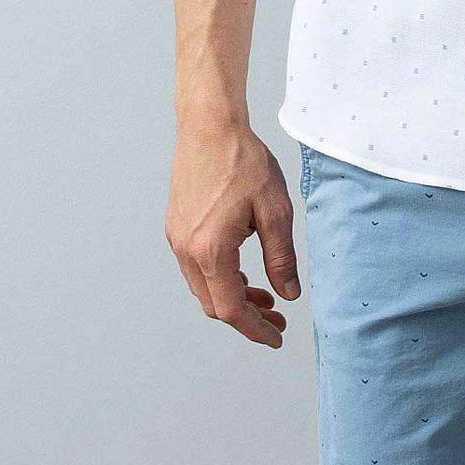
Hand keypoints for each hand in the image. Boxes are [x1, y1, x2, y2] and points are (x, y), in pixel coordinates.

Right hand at [166, 119, 300, 348]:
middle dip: (245, 317)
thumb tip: (287, 294)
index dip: (255, 330)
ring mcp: (177, 238)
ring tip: (263, 296)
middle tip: (277, 319)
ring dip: (232, 297)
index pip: (231, 309)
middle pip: (213, 304)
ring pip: (203, 288)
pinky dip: (218, 279)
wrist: (209, 126)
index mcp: (211, 250)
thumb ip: (281, 258)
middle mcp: (187, 249)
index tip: (276, 337)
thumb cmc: (242, 162)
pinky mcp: (176, 227)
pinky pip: (195, 268)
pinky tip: (241, 271)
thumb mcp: (275, 212)